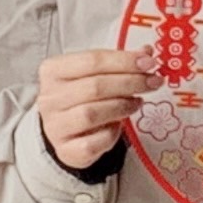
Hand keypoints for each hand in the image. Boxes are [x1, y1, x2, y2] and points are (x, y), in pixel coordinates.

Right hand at [36, 48, 150, 168]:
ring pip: (92, 113)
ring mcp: (55, 126)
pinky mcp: (65, 150)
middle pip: (95, 86)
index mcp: (53, 70)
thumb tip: (147, 52)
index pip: (92, 60)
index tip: (149, 62)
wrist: (66, 133)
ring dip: (122, 106)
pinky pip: (93, 142)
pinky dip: (111, 133)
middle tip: (153, 82)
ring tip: (138, 102)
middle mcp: (49, 97)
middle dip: (130, 83)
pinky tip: (120, 125)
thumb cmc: (81, 98)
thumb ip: (119, 63)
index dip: (124, 61)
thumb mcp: (97, 75)